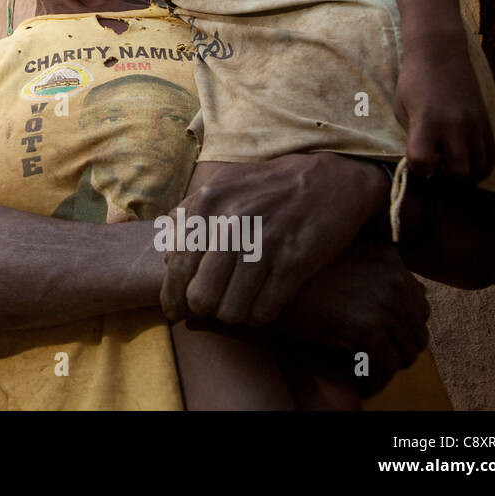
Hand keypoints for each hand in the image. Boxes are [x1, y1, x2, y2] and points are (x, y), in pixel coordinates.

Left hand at [161, 153, 390, 326]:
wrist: (329, 179)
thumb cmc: (267, 186)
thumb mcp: (222, 185)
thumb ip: (188, 216)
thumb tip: (165, 258)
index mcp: (207, 203)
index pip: (177, 266)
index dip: (172, 296)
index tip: (174, 310)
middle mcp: (232, 223)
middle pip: (201, 295)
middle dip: (199, 309)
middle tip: (204, 312)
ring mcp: (265, 243)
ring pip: (231, 309)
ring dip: (231, 315)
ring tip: (234, 308)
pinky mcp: (296, 262)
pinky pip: (265, 310)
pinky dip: (258, 316)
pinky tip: (258, 307)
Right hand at [274, 241, 429, 395]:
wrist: (264, 287)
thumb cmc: (300, 278)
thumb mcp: (344, 262)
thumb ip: (378, 272)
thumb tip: (420, 292)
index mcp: (390, 258)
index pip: (420, 305)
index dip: (403, 328)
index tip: (382, 339)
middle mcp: (394, 277)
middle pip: (418, 330)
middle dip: (398, 349)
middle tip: (374, 360)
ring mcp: (383, 302)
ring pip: (407, 352)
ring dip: (388, 366)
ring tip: (366, 372)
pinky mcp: (368, 327)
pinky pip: (387, 366)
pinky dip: (375, 379)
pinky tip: (359, 381)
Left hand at [396, 44, 494, 180]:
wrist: (440, 53)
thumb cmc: (414, 81)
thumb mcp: (402, 108)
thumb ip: (412, 136)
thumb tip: (423, 161)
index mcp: (426, 121)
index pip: (422, 161)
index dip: (418, 169)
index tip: (417, 164)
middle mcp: (453, 124)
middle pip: (457, 172)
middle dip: (445, 177)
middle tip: (437, 167)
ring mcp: (473, 123)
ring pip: (478, 167)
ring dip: (464, 171)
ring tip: (451, 162)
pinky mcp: (486, 120)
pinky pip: (490, 154)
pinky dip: (479, 162)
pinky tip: (466, 155)